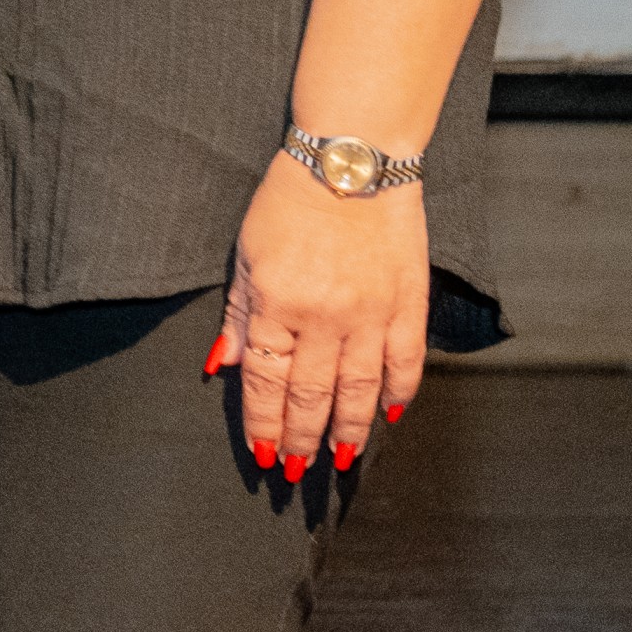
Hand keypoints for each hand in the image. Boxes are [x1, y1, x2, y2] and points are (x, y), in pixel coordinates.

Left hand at [215, 157, 426, 473]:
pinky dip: (398, 393)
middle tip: (295, 471)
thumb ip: (239, 316)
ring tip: (342, 458)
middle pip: (311, 396)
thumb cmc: (289, 202)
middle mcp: (324, 318)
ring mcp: (371, 314)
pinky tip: (389, 415)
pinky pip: (405, 362)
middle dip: (301, 439)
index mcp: (276, 306)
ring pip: (360, 390)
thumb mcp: (246, 255)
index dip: (265, 423)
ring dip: (350, 430)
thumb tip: (223, 366)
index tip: (263, 453)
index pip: (268, 382)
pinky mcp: (408, 303)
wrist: (351, 160)